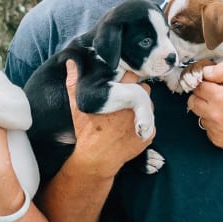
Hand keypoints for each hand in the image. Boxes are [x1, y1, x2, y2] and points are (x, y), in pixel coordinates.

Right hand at [66, 60, 152, 177]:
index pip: (132, 76)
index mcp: (119, 96)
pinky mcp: (149, 133)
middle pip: (143, 89)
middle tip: (125, 96)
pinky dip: (144, 121)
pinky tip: (131, 124)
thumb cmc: (86, 131)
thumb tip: (72, 62)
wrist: (97, 159)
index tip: (122, 80)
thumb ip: (74, 82)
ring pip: (149, 104)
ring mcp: (144, 121)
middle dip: (136, 90)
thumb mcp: (77, 106)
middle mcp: (134, 107)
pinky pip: (150, 121)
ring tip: (128, 111)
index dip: (128, 76)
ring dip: (141, 104)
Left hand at [186, 62, 222, 149]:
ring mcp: (216, 131)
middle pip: (193, 102)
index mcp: (219, 98)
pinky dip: (214, 124)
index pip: (197, 86)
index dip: (205, 82)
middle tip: (217, 95)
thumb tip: (205, 71)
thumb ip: (222, 71)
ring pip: (199, 116)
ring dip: (207, 111)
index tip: (213, 83)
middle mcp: (214, 116)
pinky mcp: (219, 141)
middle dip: (202, 96)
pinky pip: (208, 129)